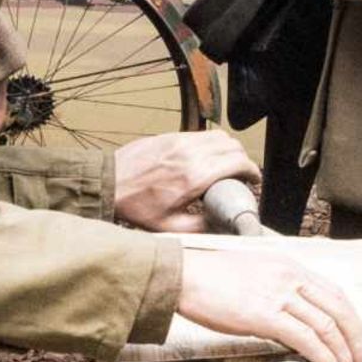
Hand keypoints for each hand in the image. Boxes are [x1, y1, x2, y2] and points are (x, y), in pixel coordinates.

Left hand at [113, 131, 259, 231]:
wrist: (108, 183)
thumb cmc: (136, 207)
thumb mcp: (171, 226)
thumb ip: (202, 226)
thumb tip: (224, 226)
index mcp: (195, 176)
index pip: (239, 162)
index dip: (252, 171)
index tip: (253, 181)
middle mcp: (191, 153)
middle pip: (234, 146)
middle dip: (243, 160)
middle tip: (241, 175)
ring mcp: (180, 141)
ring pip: (220, 136)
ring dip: (229, 149)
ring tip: (226, 166)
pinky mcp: (171, 136)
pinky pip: (201, 134)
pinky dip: (211, 144)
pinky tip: (205, 159)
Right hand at [178, 246, 361, 361]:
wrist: (183, 276)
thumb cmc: (208, 277)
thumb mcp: (253, 275)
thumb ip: (276, 291)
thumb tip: (289, 317)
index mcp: (289, 267)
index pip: (335, 293)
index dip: (352, 320)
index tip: (357, 339)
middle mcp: (290, 278)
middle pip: (340, 310)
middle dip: (356, 340)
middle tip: (361, 361)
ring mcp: (279, 296)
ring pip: (327, 326)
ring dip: (343, 353)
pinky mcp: (265, 316)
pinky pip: (305, 338)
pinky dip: (323, 355)